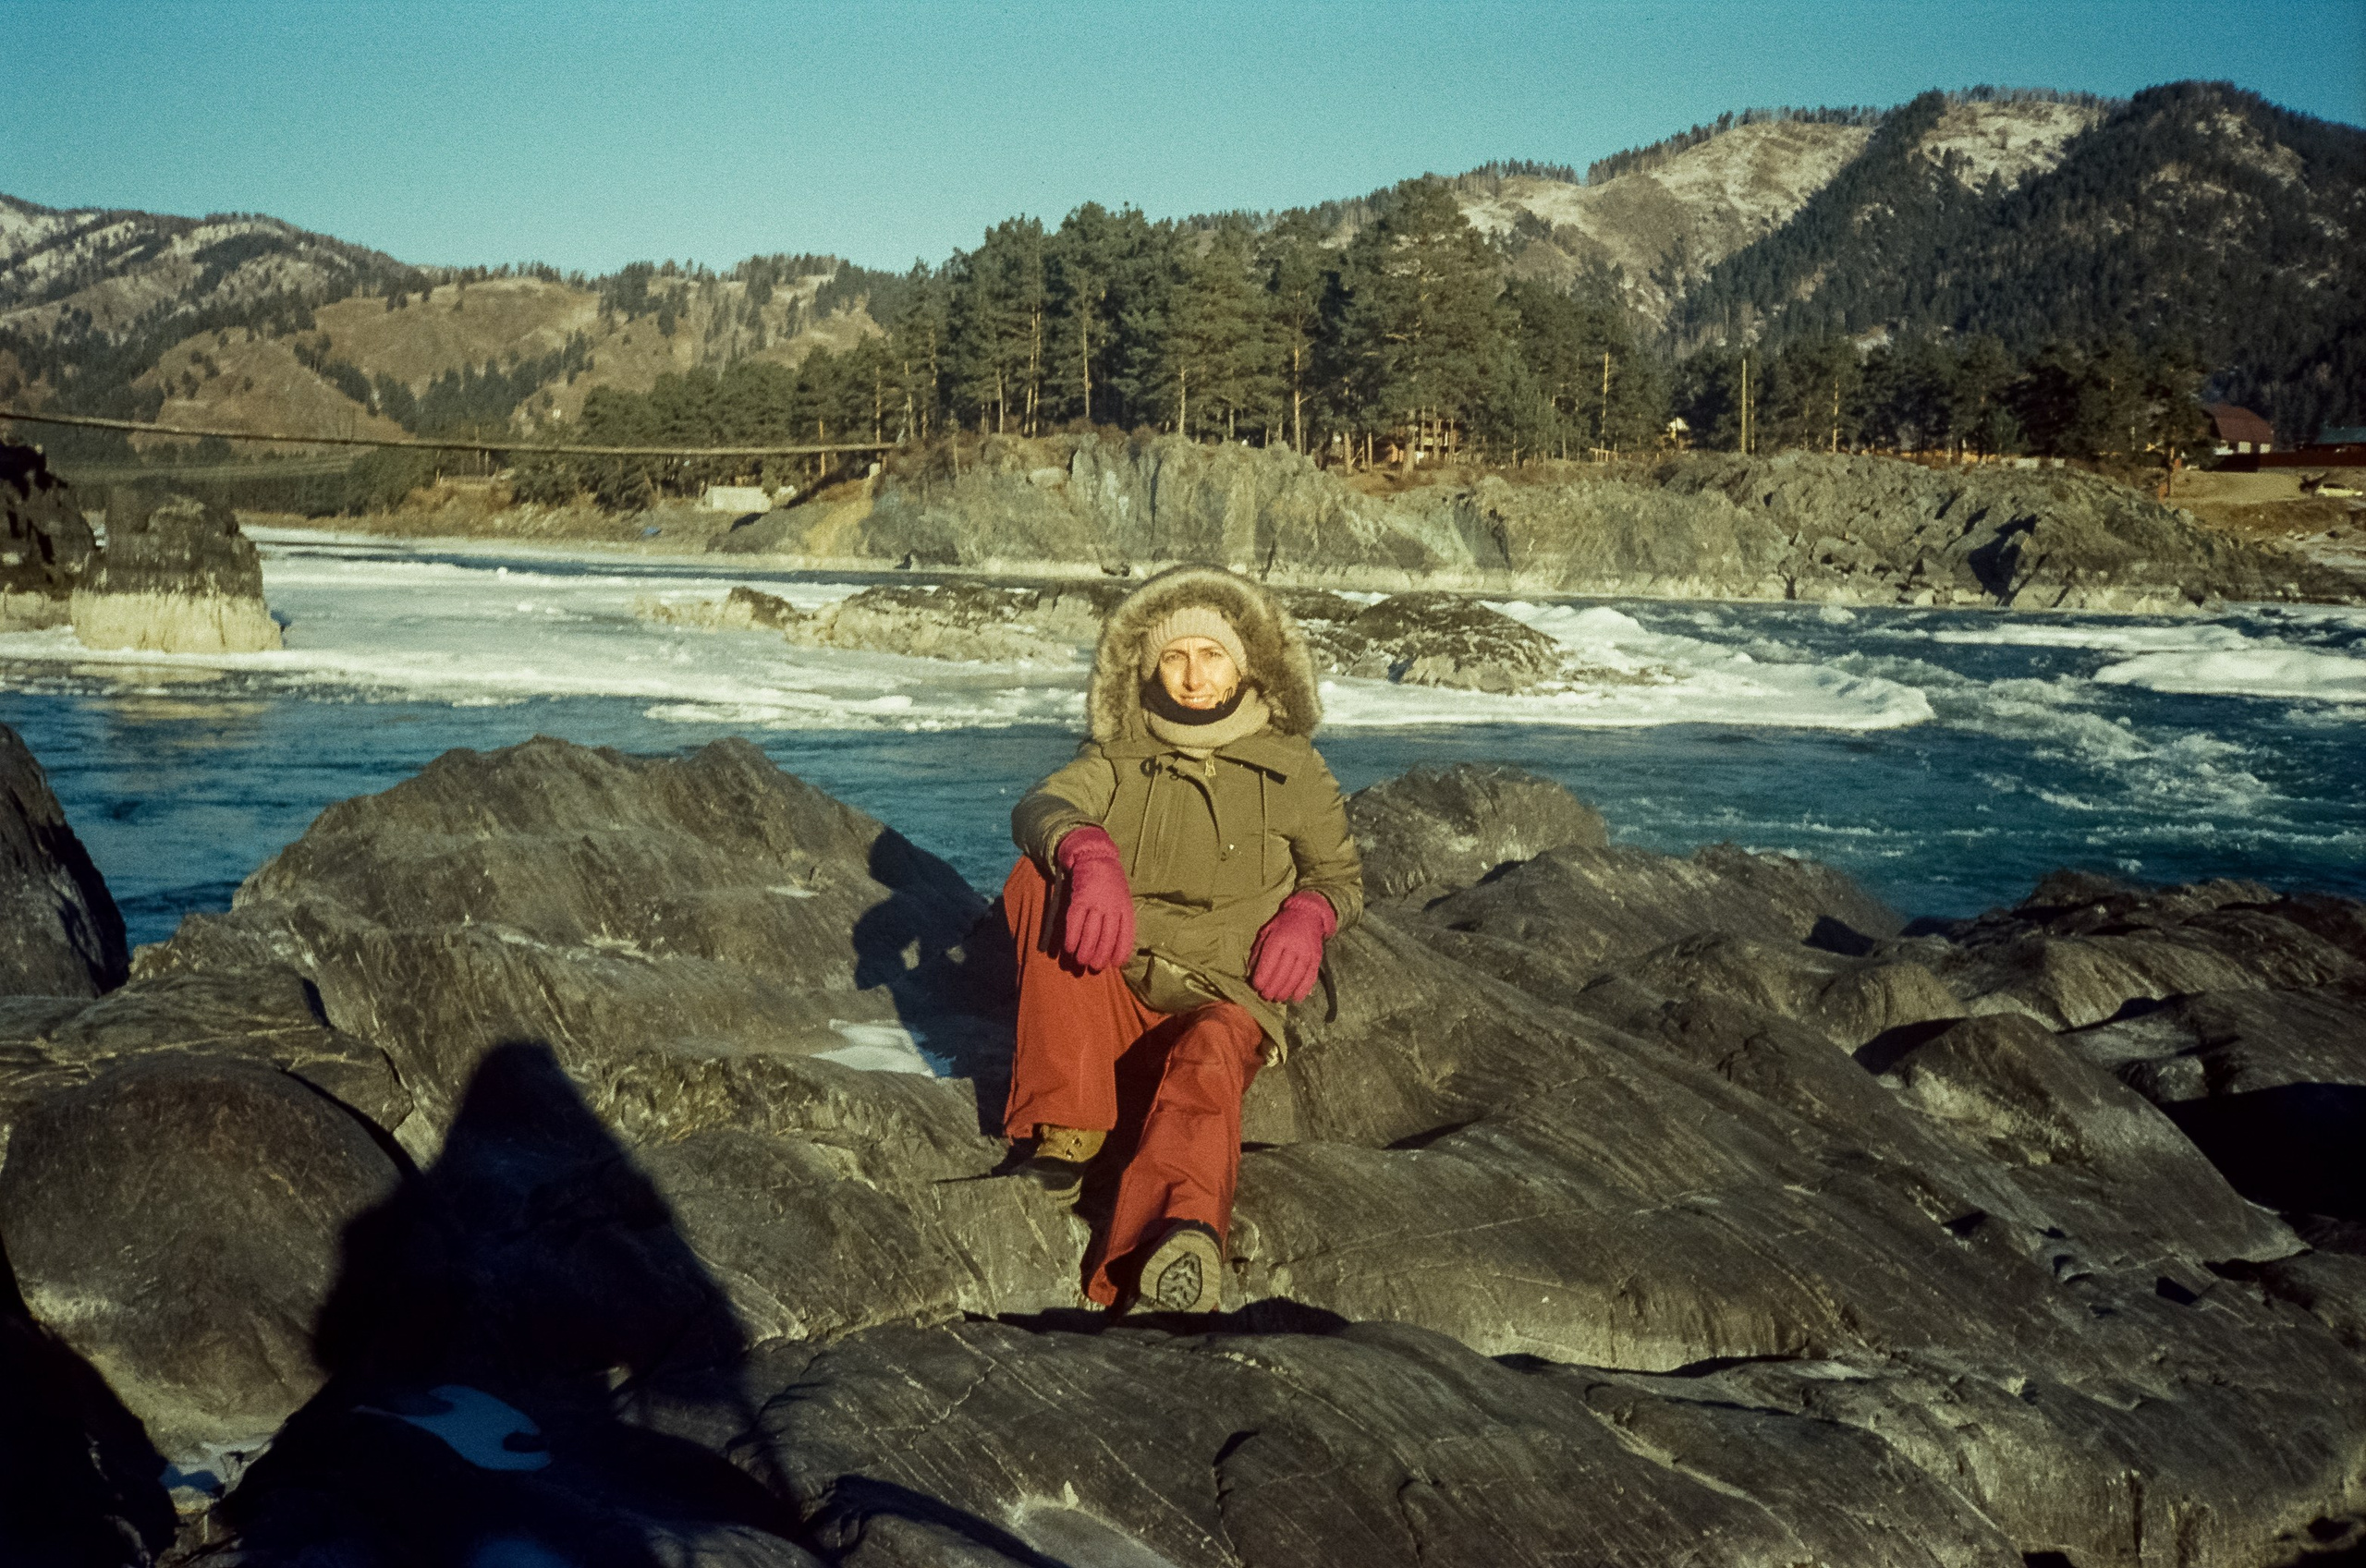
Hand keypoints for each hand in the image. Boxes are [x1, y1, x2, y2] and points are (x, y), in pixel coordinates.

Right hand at [1054, 825, 1134, 971]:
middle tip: (1093, 967)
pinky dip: (1071, 938)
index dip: (1121, 952)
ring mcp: (1096, 903)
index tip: (1115, 964)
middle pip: (1107, 938)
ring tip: (1080, 961)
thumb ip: (1121, 918)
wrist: (1095, 856)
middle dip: (1100, 956)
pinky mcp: (1079, 898)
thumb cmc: (1110, 881)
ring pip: (1090, 933)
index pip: (1126, 935)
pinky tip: (1068, 948)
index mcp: (1126, 907)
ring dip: (1084, 951)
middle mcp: (1112, 907)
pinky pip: (1074, 922)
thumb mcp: (1123, 897)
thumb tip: (1117, 946)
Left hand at [1249, 890, 1335, 1004]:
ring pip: (1296, 976)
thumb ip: (1258, 951)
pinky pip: (1311, 976)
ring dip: (1286, 991)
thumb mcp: (1266, 932)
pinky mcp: (1316, 958)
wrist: (1308, 915)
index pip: (1269, 961)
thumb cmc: (1282, 925)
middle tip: (1266, 996)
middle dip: (1272, 987)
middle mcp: (1294, 946)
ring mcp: (1307, 953)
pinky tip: (1296, 998)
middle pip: (1282, 972)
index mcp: (1278, 938)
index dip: (1262, 977)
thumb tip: (1251, 971)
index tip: (1256, 986)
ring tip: (1278, 998)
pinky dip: (1304, 989)